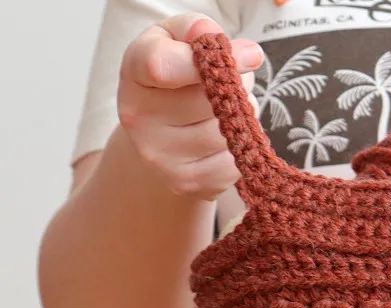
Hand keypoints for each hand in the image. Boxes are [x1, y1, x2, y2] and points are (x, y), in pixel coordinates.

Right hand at [117, 14, 263, 199]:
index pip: (162, 66)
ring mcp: (161, 158)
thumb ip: (202, 31)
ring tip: (223, 111)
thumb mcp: (176, 39)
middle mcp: (139, 120)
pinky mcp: (186, 184)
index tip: (240, 55)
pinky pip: (235, 165)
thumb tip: (247, 54)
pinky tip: (224, 140)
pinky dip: (240, 150)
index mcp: (134, 73)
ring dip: (241, 119)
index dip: (207, 61)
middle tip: (227, 83)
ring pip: (228, 134)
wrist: (157, 132)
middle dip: (235, 86)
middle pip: (210, 100)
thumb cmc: (172, 77)